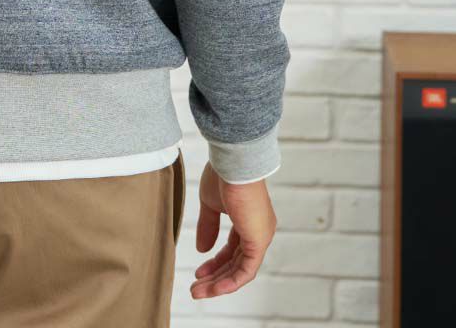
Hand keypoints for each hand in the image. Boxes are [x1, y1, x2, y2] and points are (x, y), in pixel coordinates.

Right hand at [190, 162, 276, 298]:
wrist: (233, 163)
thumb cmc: (223, 175)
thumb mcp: (210, 204)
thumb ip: (208, 226)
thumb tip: (202, 249)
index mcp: (248, 220)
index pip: (233, 249)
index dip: (215, 261)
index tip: (198, 270)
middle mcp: (258, 230)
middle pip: (235, 262)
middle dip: (214, 276)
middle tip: (195, 287)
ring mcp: (260, 236)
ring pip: (240, 270)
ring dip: (218, 283)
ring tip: (197, 291)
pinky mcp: (258, 241)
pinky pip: (246, 270)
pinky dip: (231, 282)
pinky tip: (215, 288)